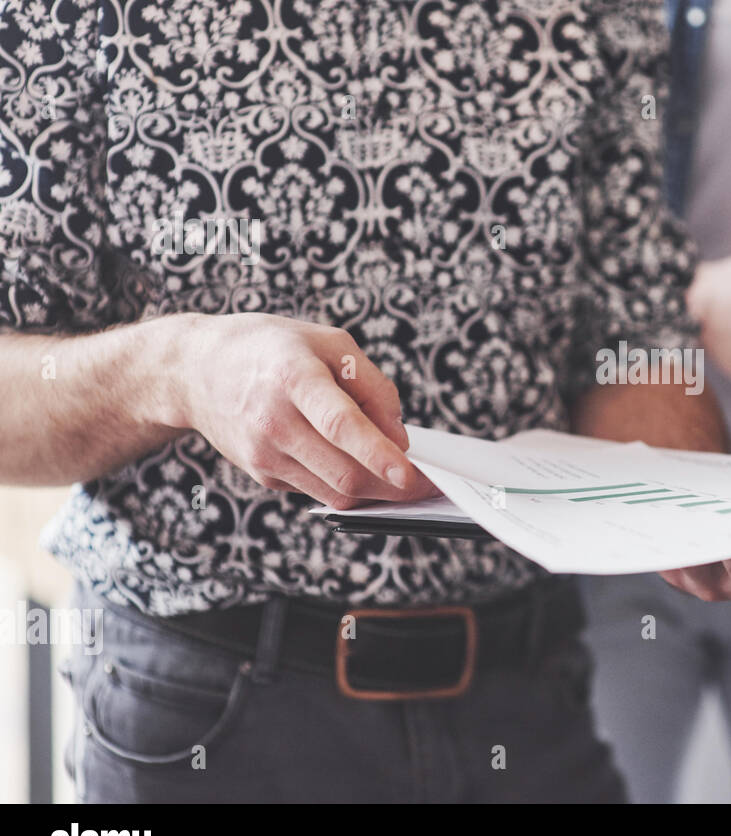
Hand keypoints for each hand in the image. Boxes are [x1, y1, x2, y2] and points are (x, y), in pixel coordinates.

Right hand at [163, 313, 437, 508]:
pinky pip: (318, 490)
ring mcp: (264, 454)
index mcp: (293, 377)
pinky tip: (365, 470)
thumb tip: (400, 438)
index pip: (340, 424)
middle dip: (394, 486)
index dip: (378, 452)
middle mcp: (274, 421)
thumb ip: (373, 387)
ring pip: (335, 492)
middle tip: (430, 485)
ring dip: (378, 492)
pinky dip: (349, 485)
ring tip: (406, 479)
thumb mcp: (329, 342)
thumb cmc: (271, 348)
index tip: (410, 472)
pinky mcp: (262, 474)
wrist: (195, 370)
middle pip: (343, 472)